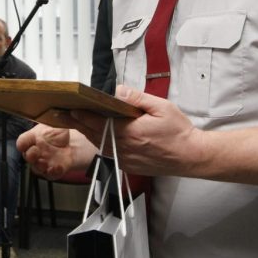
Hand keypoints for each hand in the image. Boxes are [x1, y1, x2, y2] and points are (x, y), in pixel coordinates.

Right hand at [17, 123, 75, 179]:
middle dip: (29, 155)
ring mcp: (44, 162)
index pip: (22, 142)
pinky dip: (53, 172)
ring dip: (38, 166)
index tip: (22, 144)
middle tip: (35, 151)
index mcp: (32, 139)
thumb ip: (49, 120)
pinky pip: (51, 175)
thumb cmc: (56, 133)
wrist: (71, 143)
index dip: (21, 144)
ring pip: (36, 168)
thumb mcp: (53, 123)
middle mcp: (36, 152)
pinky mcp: (53, 170)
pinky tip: (58, 167)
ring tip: (43, 162)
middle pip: (27, 156)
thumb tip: (49, 113)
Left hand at [67, 84, 197, 176]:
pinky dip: (101, 143)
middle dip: (79, 123)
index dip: (82, 115)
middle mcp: (124, 148)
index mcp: (129, 132)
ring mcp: (125, 159)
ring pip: (100, 145)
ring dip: (89, 133)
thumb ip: (137, 98)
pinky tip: (99, 135)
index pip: (98, 122)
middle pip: (94, 134)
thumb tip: (118, 91)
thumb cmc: (178, 132)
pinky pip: (109, 153)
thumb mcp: (161, 107)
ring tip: (79, 122)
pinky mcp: (128, 166)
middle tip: (66, 114)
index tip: (71, 108)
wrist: (190, 156)